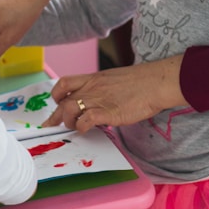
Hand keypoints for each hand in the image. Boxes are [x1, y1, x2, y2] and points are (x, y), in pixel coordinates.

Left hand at [45, 55, 184, 132]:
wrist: (156, 82)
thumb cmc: (141, 82)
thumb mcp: (115, 79)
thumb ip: (102, 89)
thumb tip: (98, 101)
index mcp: (93, 78)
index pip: (64, 83)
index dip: (56, 95)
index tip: (57, 104)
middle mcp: (91, 88)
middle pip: (63, 101)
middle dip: (56, 116)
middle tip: (52, 126)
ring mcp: (98, 100)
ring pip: (69, 110)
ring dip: (68, 122)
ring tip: (75, 127)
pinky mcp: (107, 112)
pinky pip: (85, 121)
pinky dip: (81, 127)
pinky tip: (87, 130)